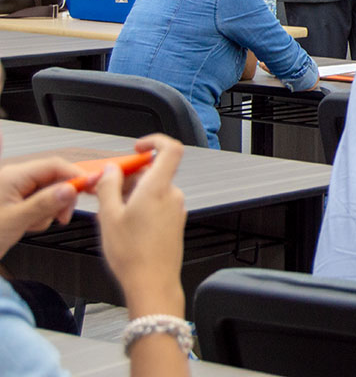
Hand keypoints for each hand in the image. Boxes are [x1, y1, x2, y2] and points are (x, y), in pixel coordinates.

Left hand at [0, 157, 84, 256]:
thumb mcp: (16, 220)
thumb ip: (45, 203)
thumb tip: (70, 189)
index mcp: (13, 175)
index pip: (55, 166)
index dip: (76, 175)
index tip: (93, 185)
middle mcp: (15, 177)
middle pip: (54, 178)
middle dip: (62, 198)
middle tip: (63, 216)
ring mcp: (16, 189)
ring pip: (50, 191)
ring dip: (50, 209)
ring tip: (36, 223)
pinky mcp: (17, 200)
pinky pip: (41, 200)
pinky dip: (42, 213)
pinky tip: (30, 224)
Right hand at [95, 134, 185, 316]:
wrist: (152, 283)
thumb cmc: (133, 255)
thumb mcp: (109, 216)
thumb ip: (108, 187)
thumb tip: (110, 171)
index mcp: (158, 187)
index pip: (170, 149)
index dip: (155, 141)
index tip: (137, 146)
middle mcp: (172, 195)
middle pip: (155, 171)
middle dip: (132, 176)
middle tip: (109, 190)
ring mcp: (176, 209)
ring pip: (155, 189)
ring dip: (135, 193)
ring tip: (114, 213)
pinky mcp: (175, 223)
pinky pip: (159, 204)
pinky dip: (143, 206)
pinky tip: (127, 224)